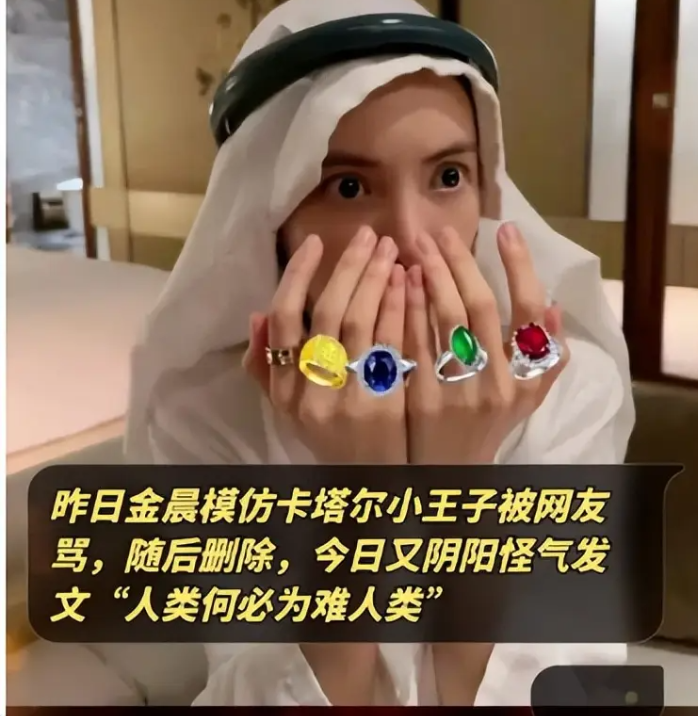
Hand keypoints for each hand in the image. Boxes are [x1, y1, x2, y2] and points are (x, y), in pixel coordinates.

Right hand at [244, 226, 406, 463]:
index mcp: (284, 391)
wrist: (373, 493)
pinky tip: (411, 283)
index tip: (316, 241)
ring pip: (361, 324)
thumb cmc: (334, 441)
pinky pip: (394, 346)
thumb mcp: (290, 409)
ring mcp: (350, 403)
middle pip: (326, 315)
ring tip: (393, 249)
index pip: (283, 320)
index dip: (298, 276)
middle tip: (370, 234)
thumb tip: (257, 313)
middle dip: (349, 267)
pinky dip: (401, 309)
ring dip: (378, 279)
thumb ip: (267, 365)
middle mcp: (312, 395)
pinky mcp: (387, 408)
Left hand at [404, 221, 567, 464]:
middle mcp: (498, 384)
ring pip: (446, 319)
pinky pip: (414, 341)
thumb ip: (545, 357)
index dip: (519, 266)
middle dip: (462, 261)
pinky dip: (407, 305)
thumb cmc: (487, 430)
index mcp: (527, 378)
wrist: (446, 479)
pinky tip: (400, 280)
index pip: (530, 312)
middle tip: (443, 230)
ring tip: (418, 245)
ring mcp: (458, 393)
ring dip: (433, 274)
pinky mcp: (420, 399)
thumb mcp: (526, 399)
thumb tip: (556, 307)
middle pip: (481, 306)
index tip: (506, 229)